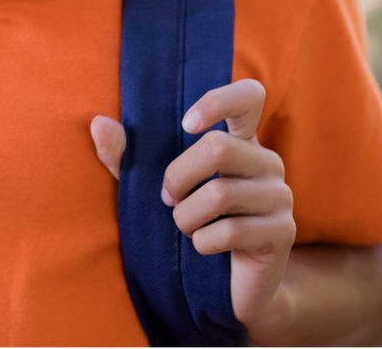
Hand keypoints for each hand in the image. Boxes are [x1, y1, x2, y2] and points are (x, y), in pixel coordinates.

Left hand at [90, 78, 295, 331]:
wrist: (225, 286)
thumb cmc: (189, 221)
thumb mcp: (152, 186)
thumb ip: (125, 157)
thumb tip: (98, 123)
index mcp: (240, 140)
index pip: (249, 95)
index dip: (218, 101)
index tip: (185, 124)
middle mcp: (267, 162)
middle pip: (218, 148)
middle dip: (178, 177)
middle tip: (167, 200)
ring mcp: (280, 196)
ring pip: (220, 192)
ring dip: (186, 216)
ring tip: (184, 226)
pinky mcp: (283, 233)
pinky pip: (231, 231)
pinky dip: (203, 242)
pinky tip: (203, 246)